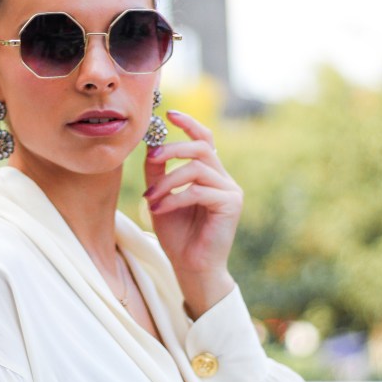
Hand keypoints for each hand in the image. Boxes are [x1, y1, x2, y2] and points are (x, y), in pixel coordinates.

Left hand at [143, 110, 242, 317]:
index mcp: (210, 174)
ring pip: (197, 168)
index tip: (169, 114)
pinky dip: (174, 198)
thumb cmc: (177, 234)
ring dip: (167, 181)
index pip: (204, 139)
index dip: (189, 124)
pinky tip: (160, 209)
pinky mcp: (231, 204)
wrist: (191, 266)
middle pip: (201, 147)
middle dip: (172, 149)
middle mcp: (223, 178)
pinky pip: (198, 190)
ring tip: (150, 198)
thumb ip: (157, 172)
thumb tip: (150, 144)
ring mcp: (230, 190)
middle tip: (152, 160)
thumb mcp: (160, 197)